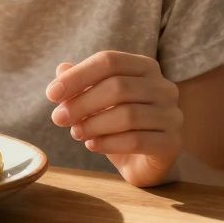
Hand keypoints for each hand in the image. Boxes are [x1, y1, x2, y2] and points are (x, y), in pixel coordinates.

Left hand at [45, 51, 182, 187]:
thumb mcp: (95, 102)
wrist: (144, 161)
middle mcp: (164, 87)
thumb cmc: (117, 125)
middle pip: (118, 87)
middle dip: (82, 103)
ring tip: (75, 133)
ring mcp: (172, 115)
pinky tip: (91, 145)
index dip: (77, 76)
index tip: (51, 94)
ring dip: (93, 124)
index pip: (109, 61)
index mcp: (145, 67)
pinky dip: (108, 143)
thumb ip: (81, 84)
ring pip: (128, 115)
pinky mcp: (173, 143)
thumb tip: (61, 69)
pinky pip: (137, 140)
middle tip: (58, 118)